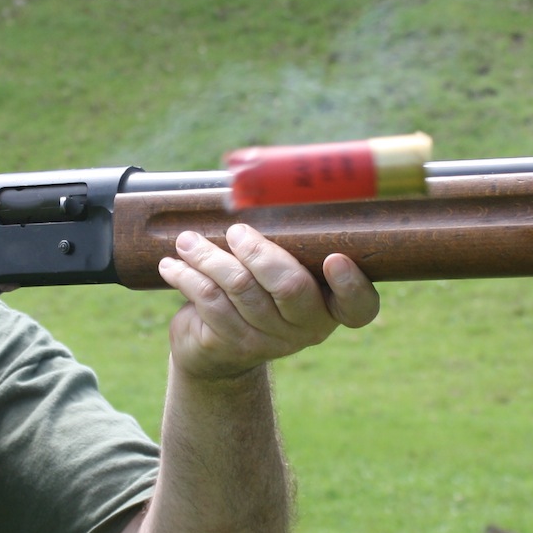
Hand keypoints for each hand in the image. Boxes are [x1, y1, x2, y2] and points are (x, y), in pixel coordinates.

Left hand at [157, 224, 379, 382]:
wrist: (218, 351)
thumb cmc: (257, 293)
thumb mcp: (280, 271)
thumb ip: (287, 243)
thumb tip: (269, 181)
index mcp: (331, 307)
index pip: (359, 307)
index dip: (351, 285)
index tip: (334, 259)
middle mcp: (308, 328)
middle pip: (289, 286)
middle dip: (258, 251)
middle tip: (236, 231)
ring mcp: (270, 340)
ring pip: (241, 288)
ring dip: (210, 256)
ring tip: (187, 240)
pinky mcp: (233, 344)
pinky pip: (209, 301)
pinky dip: (187, 276)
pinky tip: (173, 264)